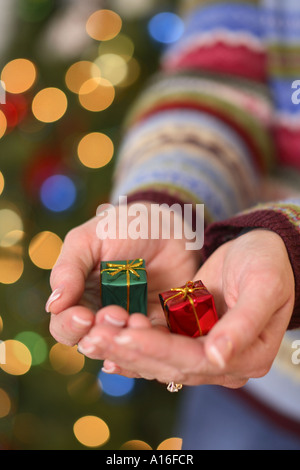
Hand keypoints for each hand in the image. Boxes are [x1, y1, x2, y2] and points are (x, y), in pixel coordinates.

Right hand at [47, 202, 200, 346]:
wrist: (165, 223)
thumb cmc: (120, 228)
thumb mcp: (88, 240)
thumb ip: (68, 269)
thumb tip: (53, 305)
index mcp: (79, 298)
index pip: (64, 325)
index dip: (70, 325)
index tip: (83, 316)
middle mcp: (102, 315)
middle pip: (92, 342)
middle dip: (101, 335)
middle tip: (117, 314)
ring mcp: (132, 320)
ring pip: (124, 347)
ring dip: (127, 341)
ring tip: (136, 320)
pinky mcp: (160, 322)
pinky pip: (155, 341)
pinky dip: (153, 342)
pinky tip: (152, 332)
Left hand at [80, 229, 294, 387]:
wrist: (262, 251)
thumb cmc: (269, 263)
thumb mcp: (264, 286)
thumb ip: (244, 324)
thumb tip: (216, 358)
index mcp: (248, 356)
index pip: (194, 359)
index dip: (158, 349)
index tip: (124, 334)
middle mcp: (223, 362)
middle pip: (170, 364)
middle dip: (131, 350)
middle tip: (94, 338)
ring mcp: (205, 352)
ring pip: (159, 359)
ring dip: (125, 349)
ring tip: (91, 339)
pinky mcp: (190, 337)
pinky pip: (158, 346)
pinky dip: (133, 344)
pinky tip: (107, 342)